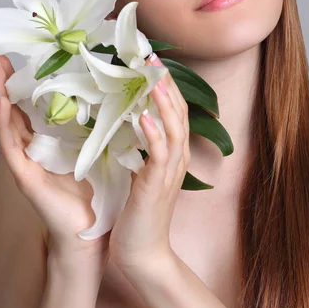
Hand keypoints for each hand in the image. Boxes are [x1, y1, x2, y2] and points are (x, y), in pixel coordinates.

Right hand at [0, 47, 110, 260]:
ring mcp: (22, 162)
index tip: (13, 53)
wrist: (92, 231)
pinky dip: (4, 123)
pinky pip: (9, 146)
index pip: (25, 104)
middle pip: (9, 107)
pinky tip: (2, 102)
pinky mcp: (24, 176)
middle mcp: (28, 148)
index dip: (17, 80)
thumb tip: (108, 93)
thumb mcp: (93, 148)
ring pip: (4, 121)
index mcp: (43, 141)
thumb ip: (92, 125)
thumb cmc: (94, 191)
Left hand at [108, 53, 190, 271]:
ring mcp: (170, 171)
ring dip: (163, 101)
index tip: (151, 62)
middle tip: (151, 57)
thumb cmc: (139, 212)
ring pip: (174, 127)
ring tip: (153, 77)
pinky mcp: (156, 184)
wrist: (144, 251)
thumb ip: (142, 148)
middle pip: (179, 112)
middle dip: (166, 83)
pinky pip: (159, 154)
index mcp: (174, 153)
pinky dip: (153, 134)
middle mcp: (178, 158)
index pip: (175, 111)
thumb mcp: (142, 173)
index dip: (165, 85)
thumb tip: (129, 120)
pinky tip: (142, 117)